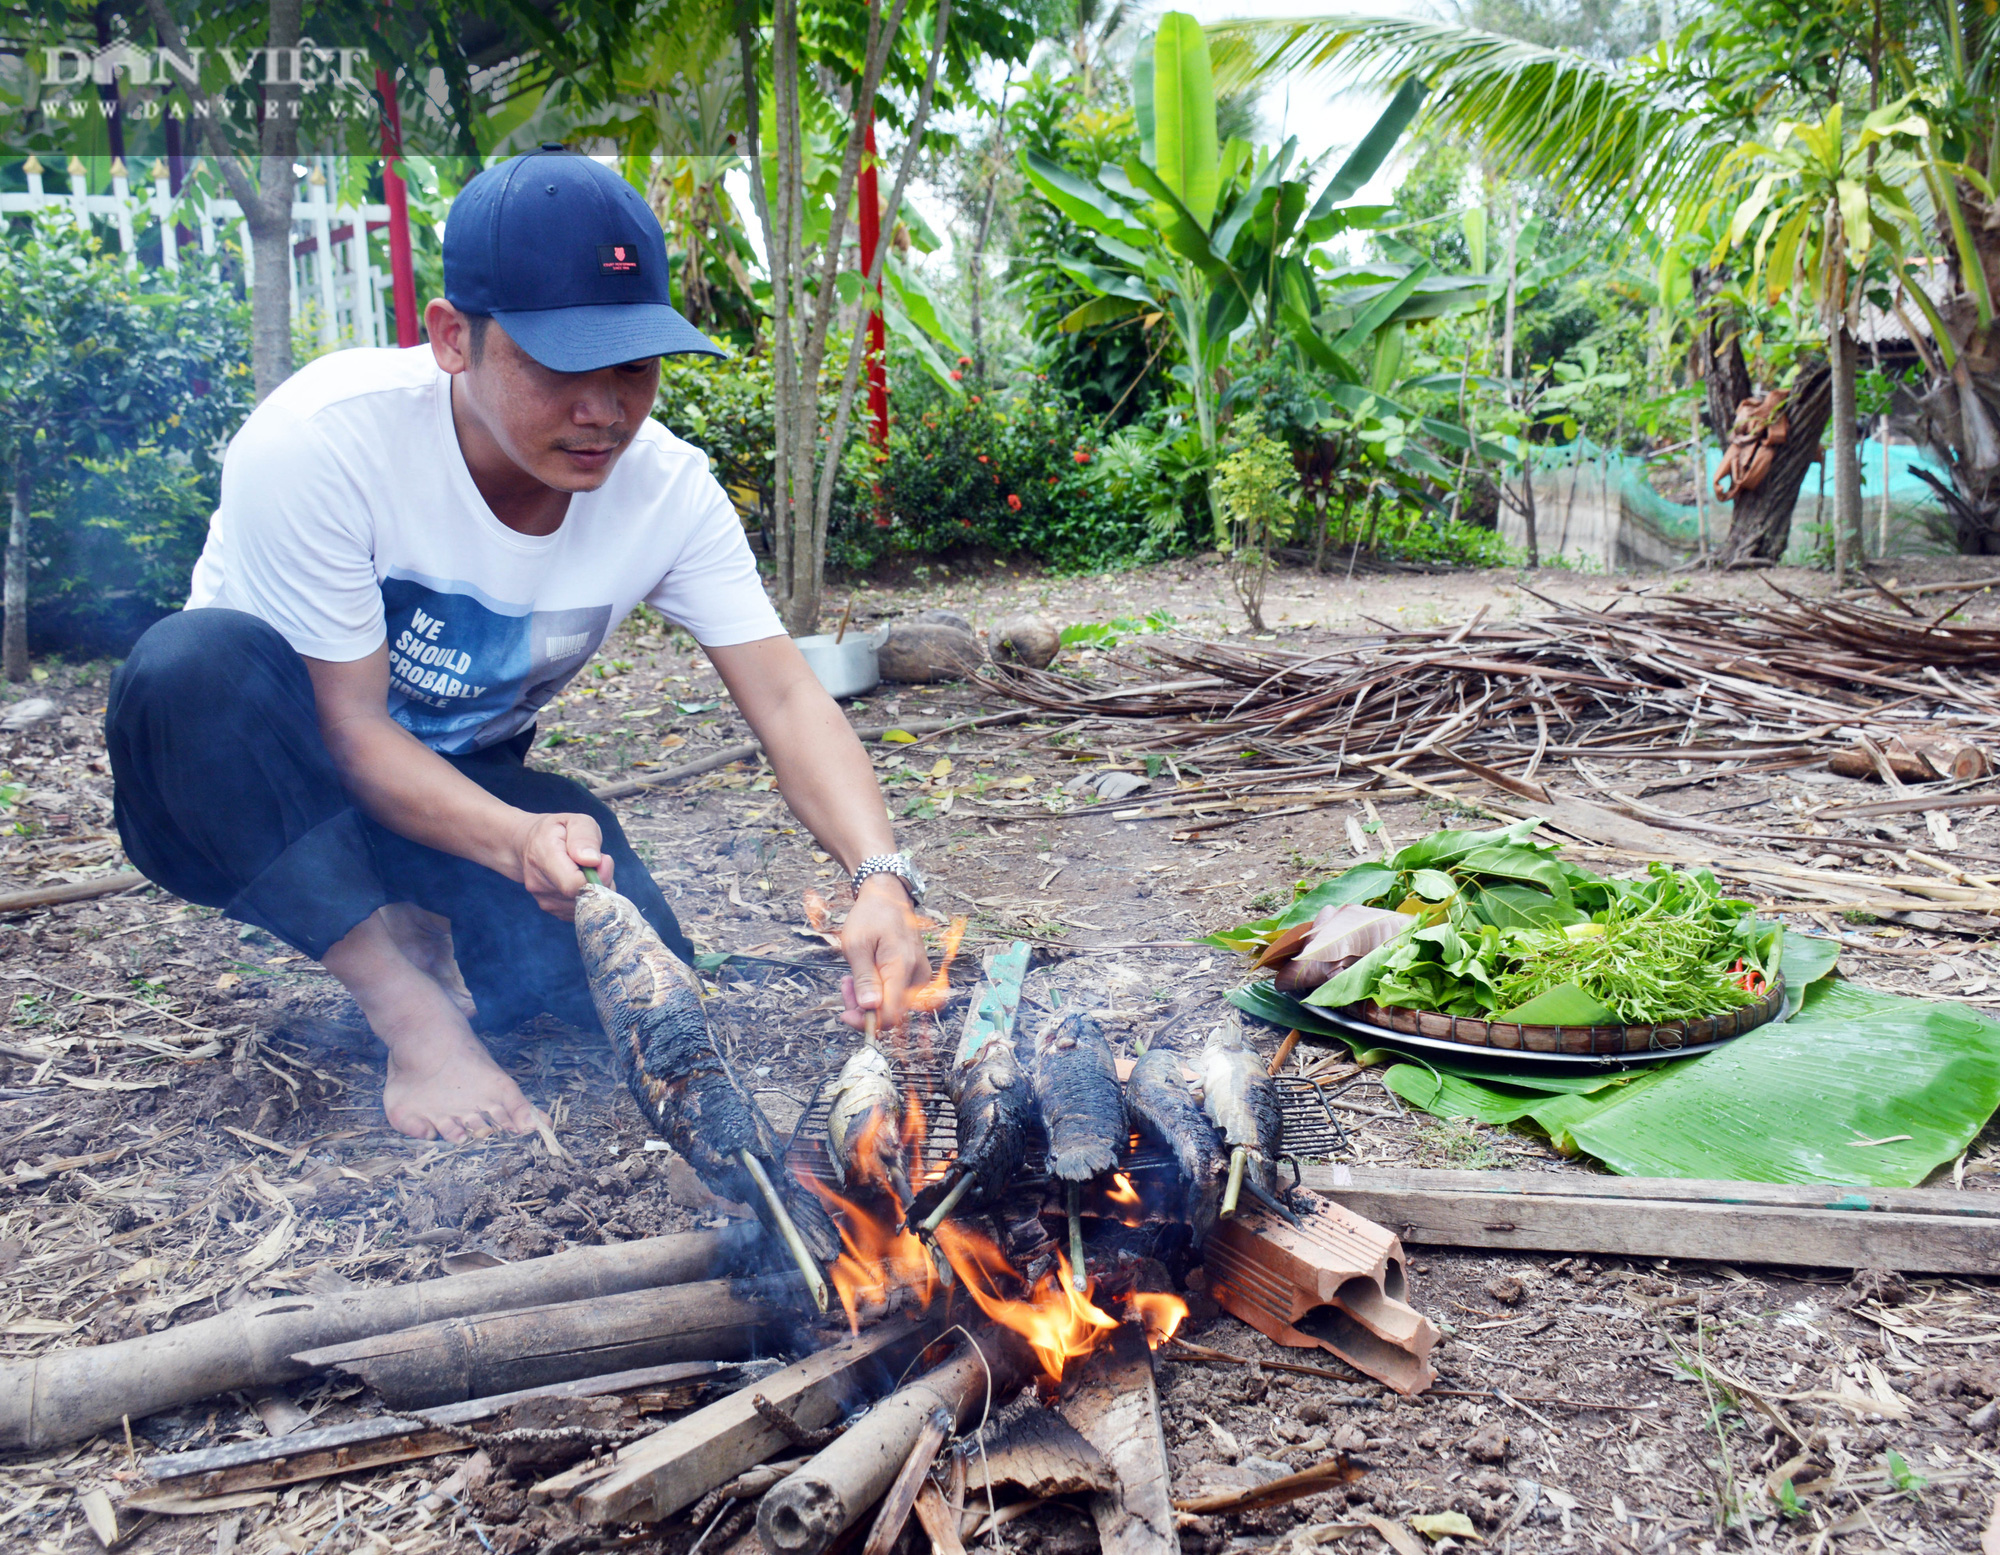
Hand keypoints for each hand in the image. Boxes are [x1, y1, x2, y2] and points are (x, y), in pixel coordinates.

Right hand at [514, 812, 611, 917]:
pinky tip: (582, 881)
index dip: (597, 875)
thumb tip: (592, 860)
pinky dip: (589, 897)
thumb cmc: (557, 831)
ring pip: (586, 905)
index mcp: (543, 856)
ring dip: (596, 889)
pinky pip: (582, 910)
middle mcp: (539, 883)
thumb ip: (585, 837)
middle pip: (583, 896)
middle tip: (597, 862)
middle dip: (600, 881)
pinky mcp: (553, 910)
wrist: (527, 845)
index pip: (573, 884)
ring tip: (586, 870)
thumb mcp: (574, 821)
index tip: (603, 859)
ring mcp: (544, 900)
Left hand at [838, 875, 930, 1031]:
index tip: (845, 1014)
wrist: (888, 896)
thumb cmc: (870, 916)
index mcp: (902, 967)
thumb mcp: (857, 945)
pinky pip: (899, 995)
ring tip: (852, 978)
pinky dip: (881, 993)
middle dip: (864, 1009)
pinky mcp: (918, 974)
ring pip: (895, 1007)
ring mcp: (920, 975)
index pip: (890, 1015)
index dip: (866, 1022)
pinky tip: (867, 977)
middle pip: (892, 1014)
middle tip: (845, 986)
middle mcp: (917, 975)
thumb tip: (870, 1008)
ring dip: (870, 1001)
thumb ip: (865, 979)